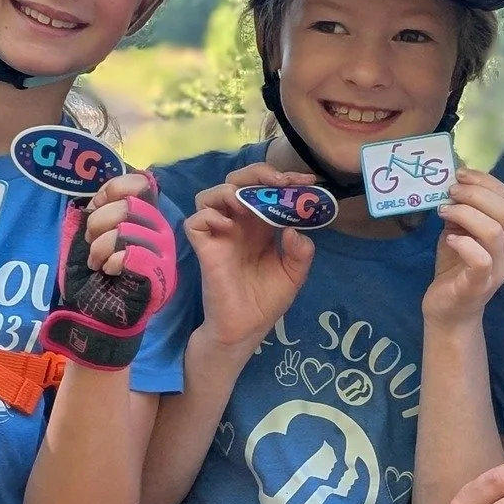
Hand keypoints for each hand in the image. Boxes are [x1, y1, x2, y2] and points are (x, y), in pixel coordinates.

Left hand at [42, 172, 176, 370]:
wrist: (94, 313)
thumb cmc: (92, 273)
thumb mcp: (91, 232)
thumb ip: (102, 206)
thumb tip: (109, 187)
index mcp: (145, 216)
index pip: (139, 183)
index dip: (111, 191)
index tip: (95, 209)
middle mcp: (159, 229)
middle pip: (128, 205)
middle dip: (98, 224)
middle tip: (93, 245)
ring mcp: (162, 252)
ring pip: (126, 229)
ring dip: (99, 248)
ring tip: (99, 263)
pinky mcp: (158, 274)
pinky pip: (130, 253)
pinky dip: (111, 262)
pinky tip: (110, 272)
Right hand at [186, 163, 315, 349]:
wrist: (245, 329)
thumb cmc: (265, 301)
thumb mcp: (294, 274)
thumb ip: (300, 251)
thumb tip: (293, 229)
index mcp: (260, 225)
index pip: (267, 190)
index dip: (285, 179)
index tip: (308, 181)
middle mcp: (238, 224)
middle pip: (237, 182)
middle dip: (257, 174)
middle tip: (278, 182)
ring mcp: (219, 234)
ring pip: (211, 194)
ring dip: (229, 190)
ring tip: (247, 202)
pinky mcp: (205, 247)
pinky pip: (196, 221)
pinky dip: (209, 215)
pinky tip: (228, 225)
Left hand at [423, 170, 503, 327]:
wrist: (449, 309)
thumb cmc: (456, 267)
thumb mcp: (461, 231)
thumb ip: (464, 210)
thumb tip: (455, 183)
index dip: (487, 182)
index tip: (461, 174)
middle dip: (476, 194)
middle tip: (451, 191)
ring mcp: (500, 269)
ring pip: (494, 231)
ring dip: (466, 213)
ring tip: (444, 210)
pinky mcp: (481, 284)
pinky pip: (481, 258)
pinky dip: (463, 242)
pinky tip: (449, 238)